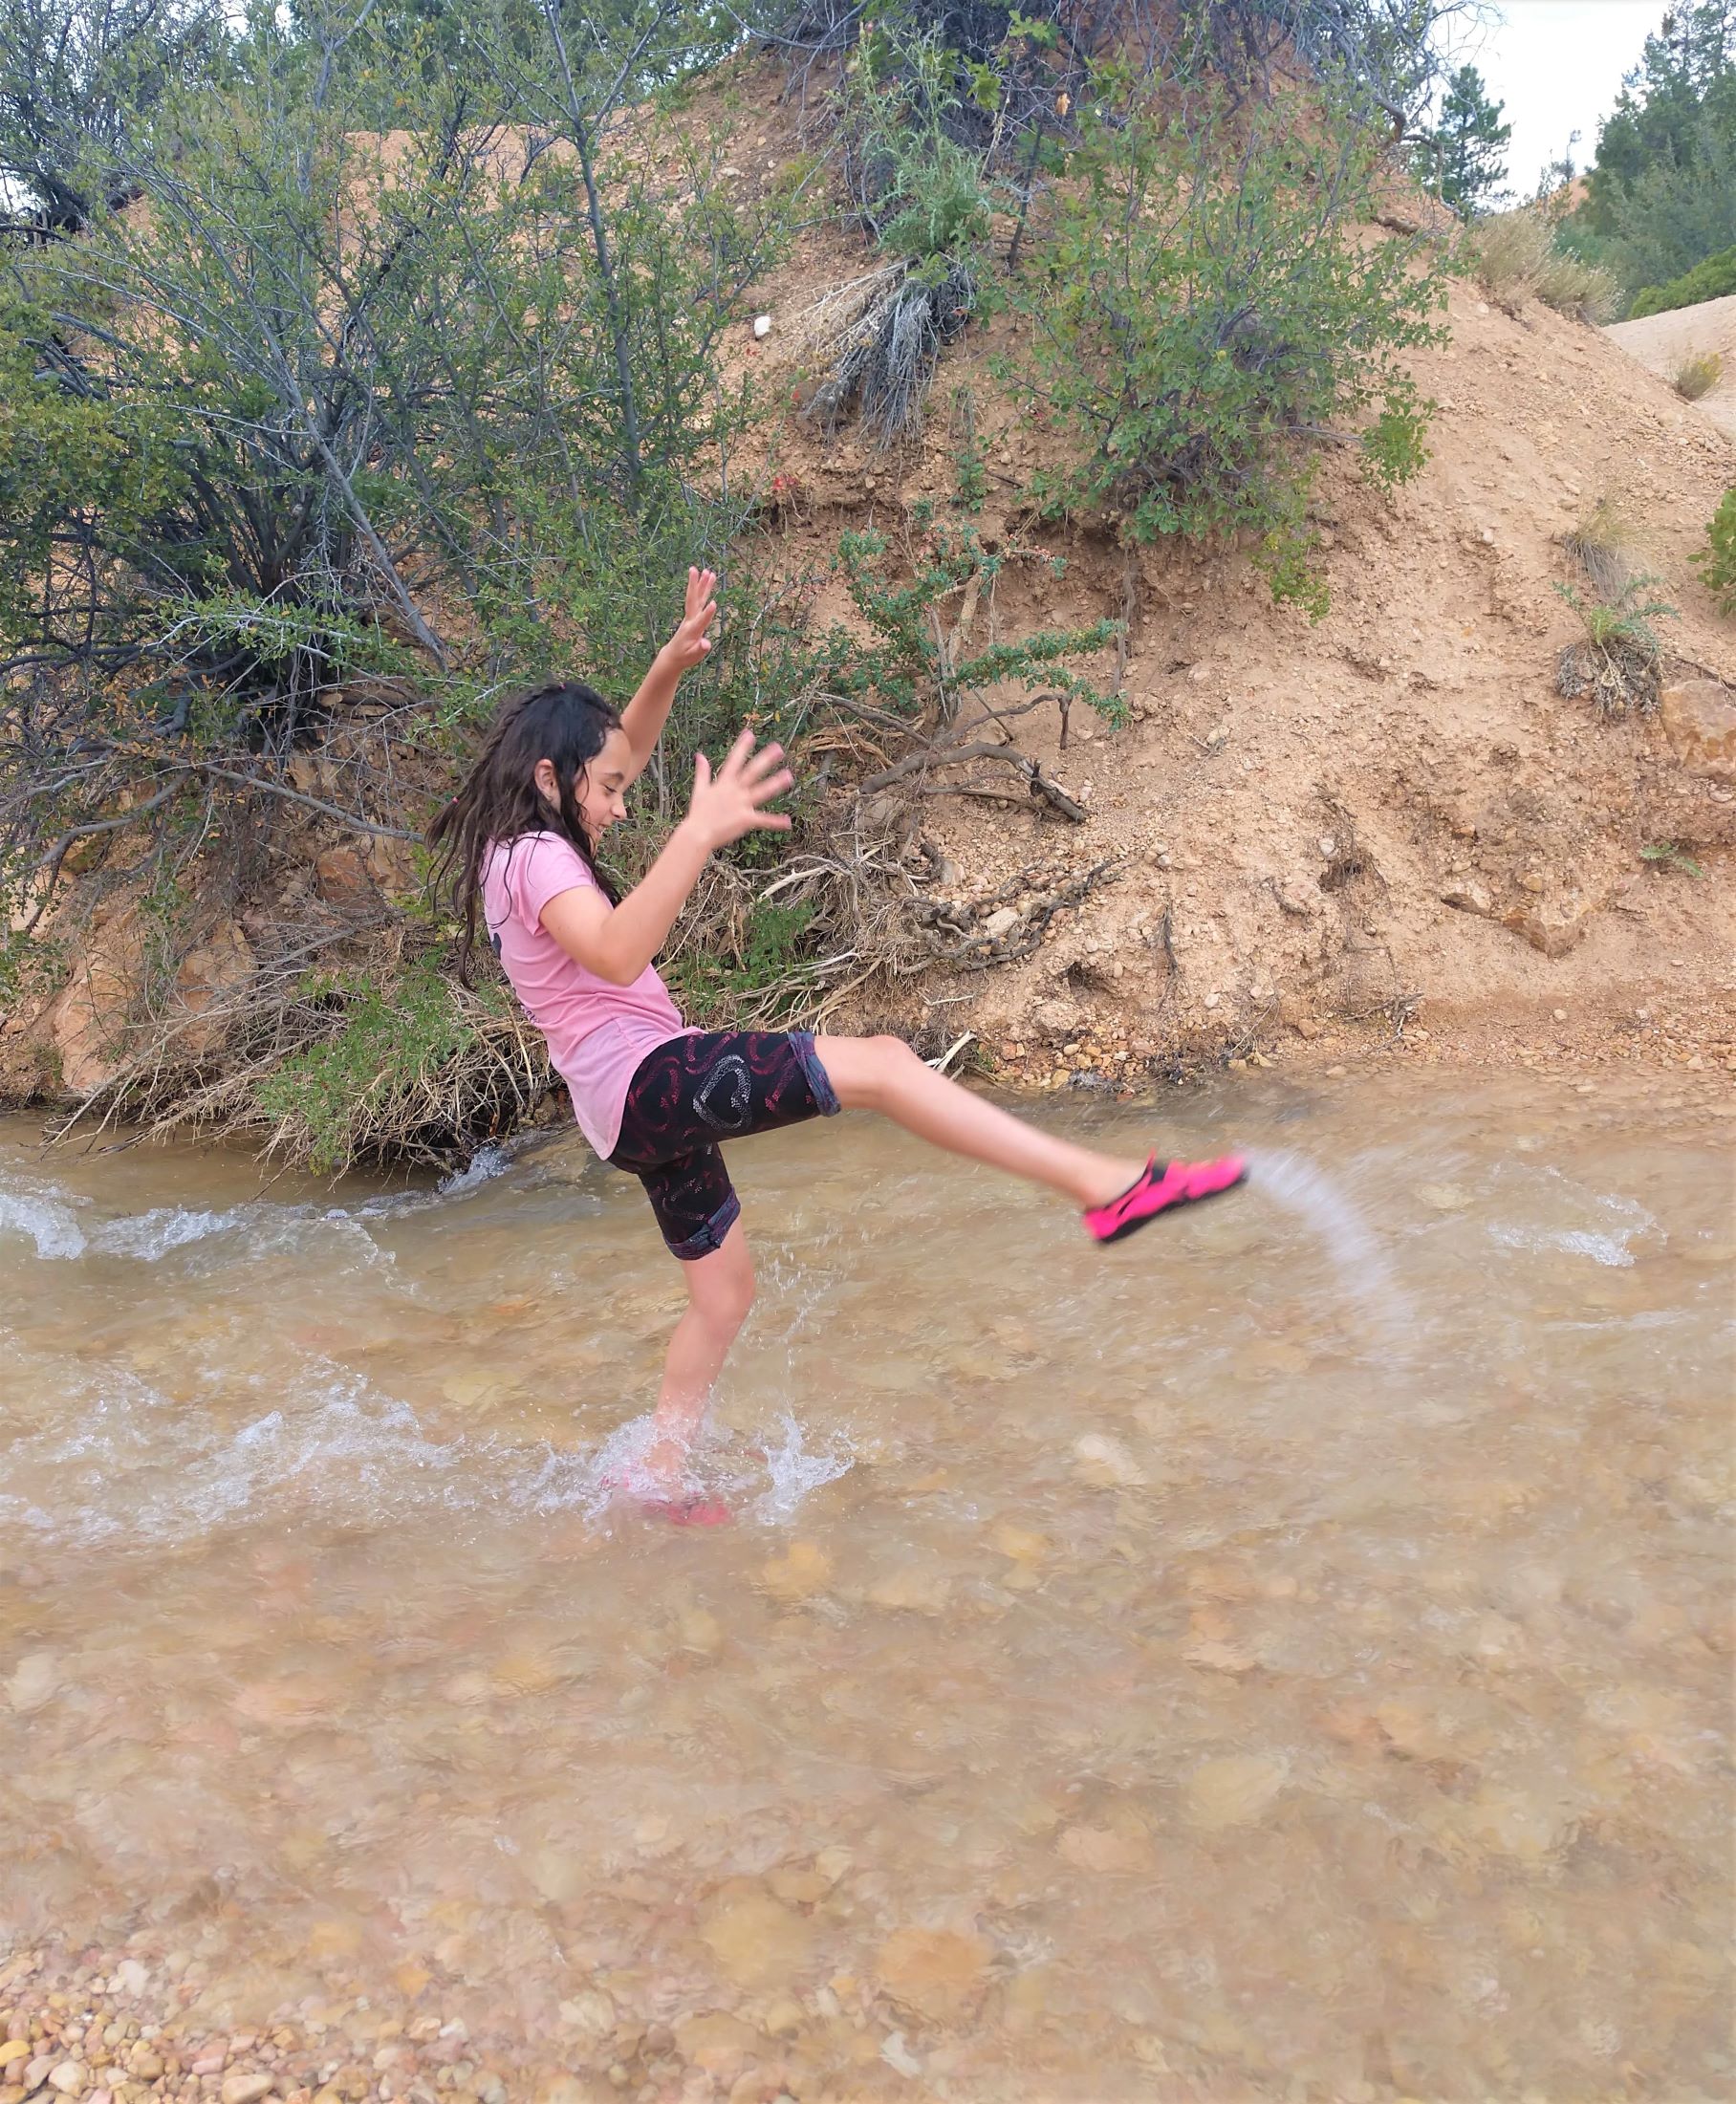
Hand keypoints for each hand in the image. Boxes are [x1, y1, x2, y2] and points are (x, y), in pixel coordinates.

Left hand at [662, 565, 717, 672]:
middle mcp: (690, 620)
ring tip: (708, 571)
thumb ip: (700, 649)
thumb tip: (707, 643)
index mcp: (692, 630)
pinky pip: (698, 599)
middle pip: (694, 600)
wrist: (673, 655)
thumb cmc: (684, 656)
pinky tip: (706, 580)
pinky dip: (702, 589)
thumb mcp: (693, 656)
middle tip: (699, 571)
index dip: (707, 613)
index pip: (701, 620)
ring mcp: (690, 616)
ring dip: (701, 584)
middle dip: (696, 586)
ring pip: (696, 597)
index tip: (714, 603)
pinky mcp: (692, 615)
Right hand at [685, 729, 793, 850]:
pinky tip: (787, 822)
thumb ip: (702, 772)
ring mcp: (740, 804)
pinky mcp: (745, 819)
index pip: (734, 761)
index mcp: (724, 783)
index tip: (750, 734)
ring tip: (789, 776)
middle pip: (752, 772)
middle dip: (765, 759)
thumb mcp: (699, 790)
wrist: (697, 835)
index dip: (742, 747)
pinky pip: (763, 820)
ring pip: (761, 791)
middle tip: (779, 748)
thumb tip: (699, 755)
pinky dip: (775, 822)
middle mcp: (734, 791)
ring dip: (775, 784)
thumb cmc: (698, 814)